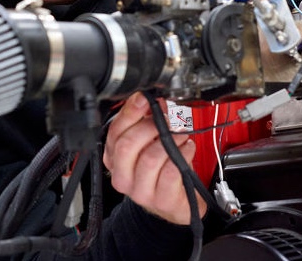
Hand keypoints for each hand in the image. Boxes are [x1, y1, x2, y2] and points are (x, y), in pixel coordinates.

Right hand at [102, 92, 206, 224]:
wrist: (174, 203)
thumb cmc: (160, 170)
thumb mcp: (148, 143)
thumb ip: (145, 120)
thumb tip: (151, 99)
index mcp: (113, 159)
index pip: (114, 132)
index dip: (131, 112)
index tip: (145, 99)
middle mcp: (122, 177)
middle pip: (127, 145)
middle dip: (150, 126)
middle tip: (167, 119)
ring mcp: (140, 191)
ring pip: (150, 158)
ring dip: (169, 140)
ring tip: (181, 133)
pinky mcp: (161, 200)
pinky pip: (170, 172)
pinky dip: (182, 155)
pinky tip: (188, 148)